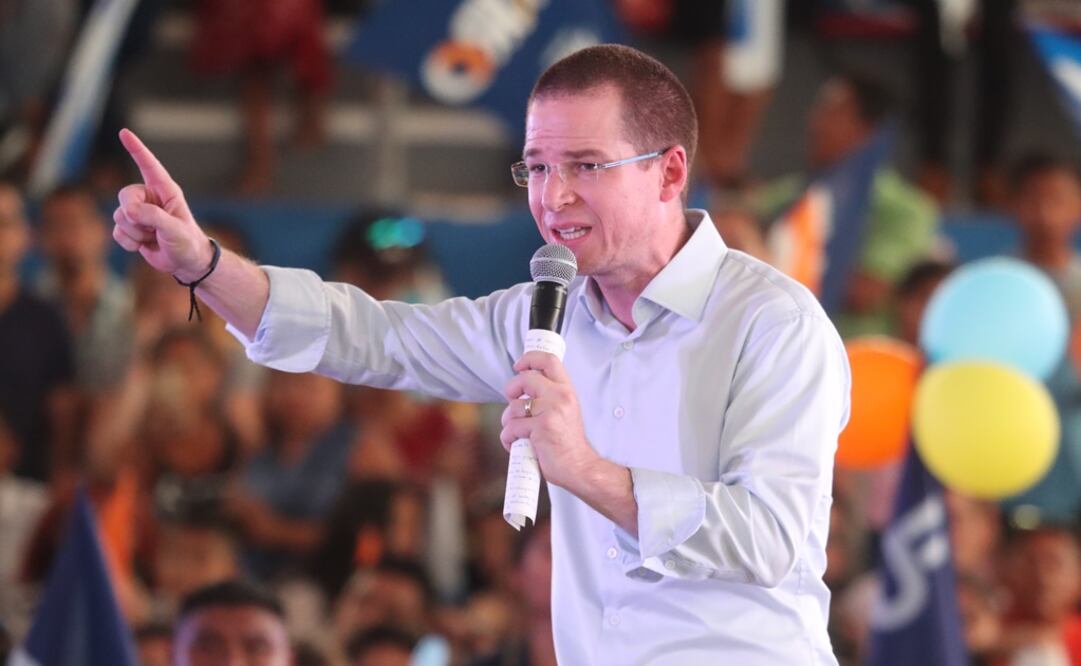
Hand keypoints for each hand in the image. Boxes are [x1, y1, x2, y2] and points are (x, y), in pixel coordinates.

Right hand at [113, 129, 212, 281]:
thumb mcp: (175, 230)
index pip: (148, 165)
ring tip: (153, 238)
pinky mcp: (131, 228)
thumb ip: (154, 217)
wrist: (187, 263)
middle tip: (150, 228)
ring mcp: (139, 213)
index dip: (136, 149)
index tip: (124, 132)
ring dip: (135, 232)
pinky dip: (128, 242)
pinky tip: (143, 246)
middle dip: (133, 215)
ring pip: (119, 216)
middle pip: (125, 196)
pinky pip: (117, 231)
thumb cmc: (187, 243)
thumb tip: (129, 210)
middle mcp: (150, 198)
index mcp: (165, 191)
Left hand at [500, 351, 598, 490]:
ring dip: (508, 421)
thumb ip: (550, 397)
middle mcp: (560, 397)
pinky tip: (516, 445)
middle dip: (511, 390)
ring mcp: (550, 412)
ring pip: (513, 407)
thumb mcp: (565, 411)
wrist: (579, 467)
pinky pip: (511, 428)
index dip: (529, 358)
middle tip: (513, 401)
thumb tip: (524, 388)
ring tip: (517, 432)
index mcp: (566, 390)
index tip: (518, 366)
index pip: (549, 360)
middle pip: (524, 378)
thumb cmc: (568, 442)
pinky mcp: (540, 428)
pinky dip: (508, 439)